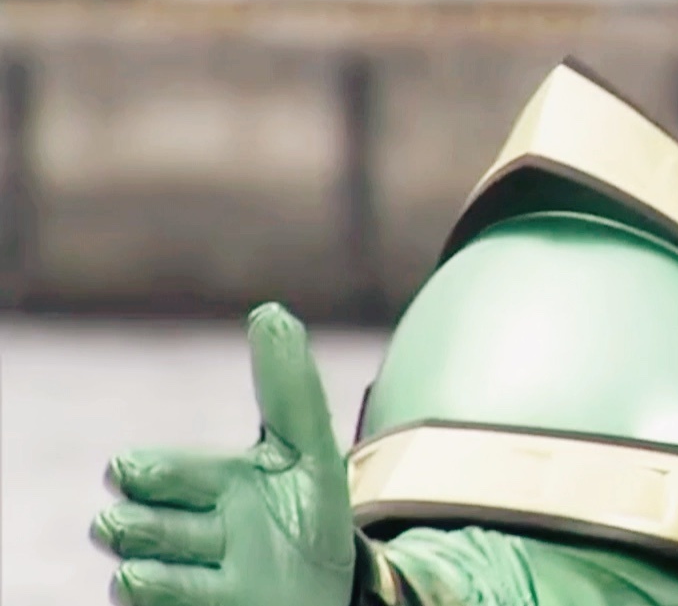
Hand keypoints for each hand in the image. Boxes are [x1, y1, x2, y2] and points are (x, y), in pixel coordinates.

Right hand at [93, 303, 356, 605]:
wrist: (339, 592)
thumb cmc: (315, 519)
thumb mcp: (311, 454)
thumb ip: (290, 391)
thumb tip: (269, 311)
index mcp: (207, 484)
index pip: (147, 471)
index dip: (143, 472)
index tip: (134, 470)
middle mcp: (185, 532)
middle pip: (127, 522)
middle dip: (137, 520)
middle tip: (150, 519)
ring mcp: (184, 579)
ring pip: (137, 566)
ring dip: (155, 558)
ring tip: (174, 559)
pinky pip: (150, 603)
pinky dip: (162, 591)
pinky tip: (159, 582)